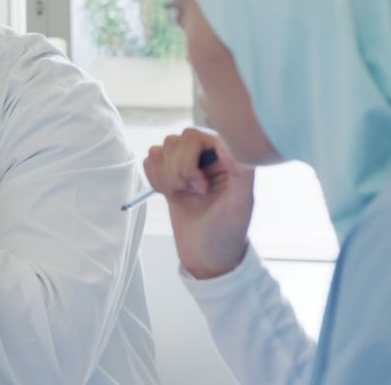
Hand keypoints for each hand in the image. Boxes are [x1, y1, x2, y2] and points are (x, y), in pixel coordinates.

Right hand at [143, 127, 254, 279]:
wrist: (207, 255)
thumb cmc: (227, 231)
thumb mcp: (241, 201)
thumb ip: (240, 167)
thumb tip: (227, 141)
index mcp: (226, 155)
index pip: (194, 135)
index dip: (190, 160)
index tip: (201, 188)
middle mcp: (206, 155)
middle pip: (174, 141)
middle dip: (178, 171)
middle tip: (194, 193)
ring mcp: (186, 164)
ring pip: (160, 150)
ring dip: (166, 177)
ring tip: (183, 195)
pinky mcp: (170, 175)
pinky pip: (150, 161)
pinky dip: (155, 179)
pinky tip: (171, 195)